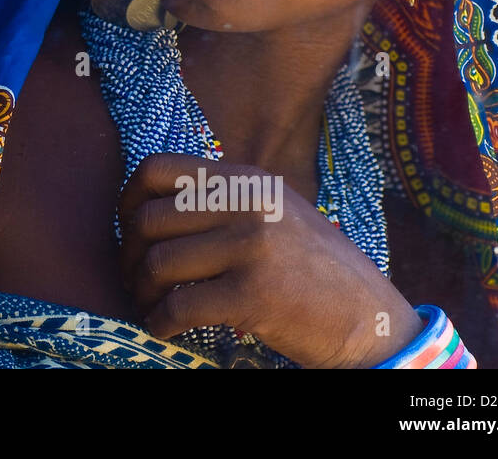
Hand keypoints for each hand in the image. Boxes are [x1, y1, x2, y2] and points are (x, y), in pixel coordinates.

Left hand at [118, 152, 421, 367]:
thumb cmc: (314, 270)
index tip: (127, 228)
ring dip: (142, 293)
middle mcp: (248, 206)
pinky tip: (164, 328)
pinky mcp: (252, 295)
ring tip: (149, 306)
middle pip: (149, 220)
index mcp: (247, 181)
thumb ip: (223, 200)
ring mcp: (251, 249)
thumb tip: (148, 204)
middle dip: (130, 256)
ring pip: (158, 265)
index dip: (128, 199)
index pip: (159, 169)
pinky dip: (159, 322)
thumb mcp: (275, 212)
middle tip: (134, 279)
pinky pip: (178, 306)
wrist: (370, 319)